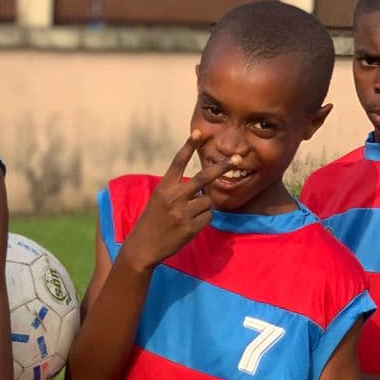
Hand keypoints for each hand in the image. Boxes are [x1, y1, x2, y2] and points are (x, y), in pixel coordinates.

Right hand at [122, 141, 231, 271]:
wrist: (143, 247)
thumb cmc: (152, 221)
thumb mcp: (158, 200)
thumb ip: (177, 190)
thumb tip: (203, 186)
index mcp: (164, 187)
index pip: (178, 162)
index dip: (188, 146)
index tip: (198, 132)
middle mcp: (174, 197)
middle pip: (203, 177)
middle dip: (221, 167)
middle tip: (236, 160)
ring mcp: (182, 213)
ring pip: (208, 201)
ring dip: (203, 206)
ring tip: (188, 215)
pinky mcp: (190, 228)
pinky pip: (208, 217)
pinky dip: (202, 219)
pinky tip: (189, 225)